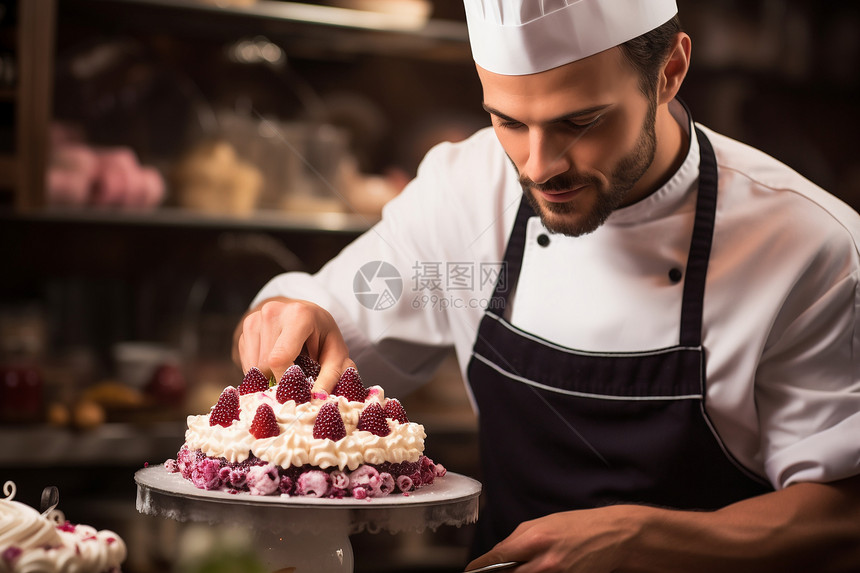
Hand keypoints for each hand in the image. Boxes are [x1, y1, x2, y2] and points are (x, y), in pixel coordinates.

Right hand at [234, 297, 353, 392]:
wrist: (308, 316)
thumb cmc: (324, 337)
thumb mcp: (337, 356)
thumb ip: (330, 378)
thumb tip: (317, 400)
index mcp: (298, 315)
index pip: (279, 359)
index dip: (285, 381)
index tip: (296, 390)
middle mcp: (273, 311)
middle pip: (264, 364)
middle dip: (278, 378)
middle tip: (295, 377)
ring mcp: (256, 317)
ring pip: (253, 365)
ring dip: (268, 374)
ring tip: (287, 365)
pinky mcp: (246, 325)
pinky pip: (246, 360)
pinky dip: (259, 369)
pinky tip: (275, 361)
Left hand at [466, 506, 639, 572]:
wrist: (613, 536)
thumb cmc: (577, 525)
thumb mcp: (543, 524)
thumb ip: (517, 539)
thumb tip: (497, 556)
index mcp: (535, 539)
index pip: (497, 558)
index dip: (479, 567)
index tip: (470, 571)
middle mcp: (545, 562)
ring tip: (511, 571)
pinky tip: (530, 572)